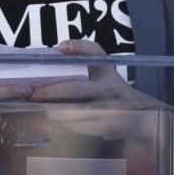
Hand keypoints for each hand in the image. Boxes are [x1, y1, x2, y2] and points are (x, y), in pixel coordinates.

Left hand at [29, 39, 160, 140]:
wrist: (140, 116)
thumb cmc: (110, 94)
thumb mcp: (102, 76)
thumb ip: (80, 71)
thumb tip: (43, 75)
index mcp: (106, 69)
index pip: (94, 51)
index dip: (78, 47)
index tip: (61, 47)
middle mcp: (109, 85)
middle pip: (74, 88)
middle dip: (49, 92)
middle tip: (33, 94)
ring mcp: (111, 107)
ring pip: (74, 111)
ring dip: (54, 111)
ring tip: (42, 109)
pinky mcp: (110, 126)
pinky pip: (81, 127)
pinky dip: (68, 125)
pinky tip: (61, 122)